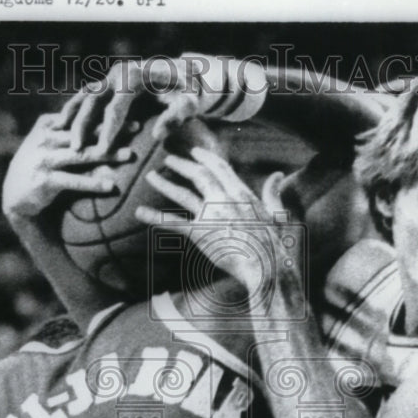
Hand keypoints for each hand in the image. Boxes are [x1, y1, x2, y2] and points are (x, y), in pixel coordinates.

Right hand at [2, 112, 132, 220]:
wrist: (15, 193)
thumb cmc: (41, 164)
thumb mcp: (48, 140)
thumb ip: (68, 127)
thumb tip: (98, 110)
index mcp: (48, 124)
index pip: (81, 116)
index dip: (105, 111)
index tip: (131, 107)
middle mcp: (45, 139)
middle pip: (85, 132)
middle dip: (112, 128)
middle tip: (138, 126)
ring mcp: (44, 159)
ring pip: (82, 155)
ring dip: (108, 154)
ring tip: (130, 154)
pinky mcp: (44, 181)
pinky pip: (73, 181)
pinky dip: (93, 183)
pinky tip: (111, 186)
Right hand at [63, 58, 201, 157]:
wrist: (190, 72)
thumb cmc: (192, 92)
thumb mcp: (190, 104)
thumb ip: (176, 117)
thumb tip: (156, 135)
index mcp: (135, 76)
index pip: (116, 107)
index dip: (109, 130)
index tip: (103, 151)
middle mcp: (118, 72)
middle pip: (93, 100)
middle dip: (82, 125)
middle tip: (75, 149)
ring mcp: (110, 75)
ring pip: (83, 97)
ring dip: (72, 118)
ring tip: (62, 140)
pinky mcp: (107, 81)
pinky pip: (84, 97)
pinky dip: (73, 112)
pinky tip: (64, 129)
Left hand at [134, 146, 296, 297]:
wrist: (266, 265)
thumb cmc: (274, 244)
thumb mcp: (277, 214)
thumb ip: (273, 193)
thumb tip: (278, 175)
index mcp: (243, 193)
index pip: (221, 169)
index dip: (206, 158)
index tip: (195, 152)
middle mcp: (225, 199)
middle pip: (200, 175)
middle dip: (183, 165)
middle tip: (168, 159)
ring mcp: (211, 215)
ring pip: (183, 194)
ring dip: (165, 184)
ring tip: (151, 176)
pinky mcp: (200, 233)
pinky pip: (173, 223)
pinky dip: (155, 218)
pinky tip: (139, 213)